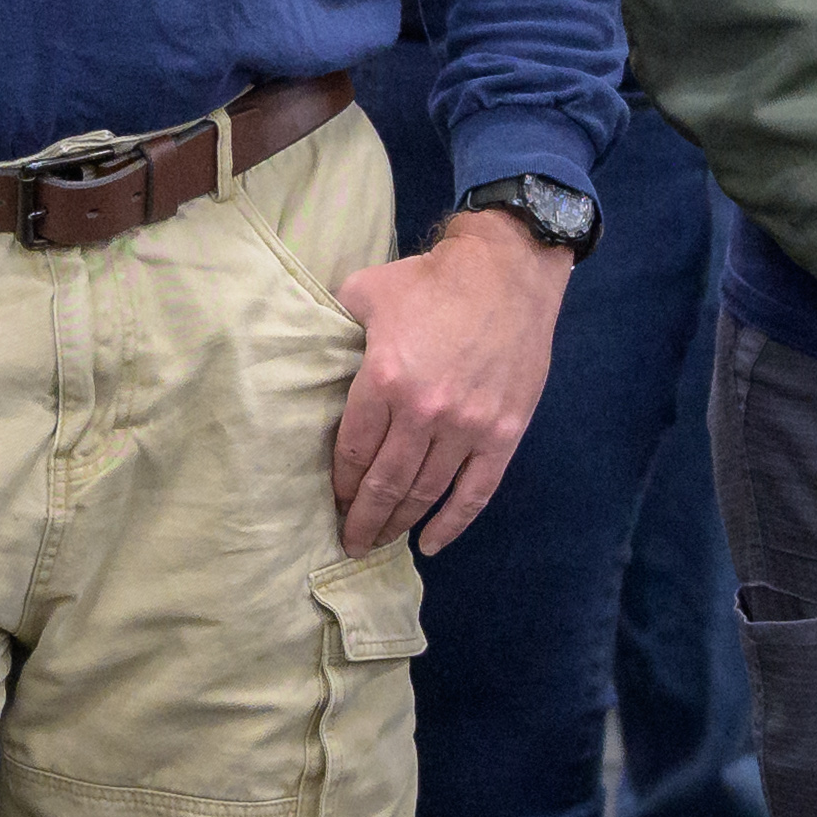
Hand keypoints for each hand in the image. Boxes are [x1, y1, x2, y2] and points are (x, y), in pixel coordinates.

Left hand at [330, 209, 569, 554]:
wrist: (508, 271)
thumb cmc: (432, 281)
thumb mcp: (366, 290)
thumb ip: (334, 324)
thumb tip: (309, 346)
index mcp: (385, 380)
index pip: (352, 451)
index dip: (339, 483)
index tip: (332, 500)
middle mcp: (424, 412)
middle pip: (385, 483)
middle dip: (362, 519)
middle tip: (350, 542)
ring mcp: (468, 428)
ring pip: (425, 494)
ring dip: (399, 524)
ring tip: (381, 541)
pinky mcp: (504, 434)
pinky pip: (475, 493)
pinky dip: (452, 524)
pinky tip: (431, 545)